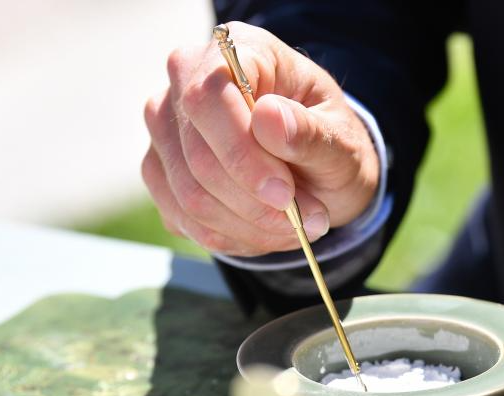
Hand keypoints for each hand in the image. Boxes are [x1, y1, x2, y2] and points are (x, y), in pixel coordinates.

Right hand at [142, 22, 379, 255]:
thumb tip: (269, 118)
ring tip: (297, 226)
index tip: (285, 195)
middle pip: (197, 155)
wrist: (320, 173)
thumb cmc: (331, 144)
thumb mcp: (342, 140)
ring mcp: (166, 127)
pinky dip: (233, 237)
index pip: (209, 97)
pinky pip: (184, 219)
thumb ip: (310, 132)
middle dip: (256, 203)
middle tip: (309, 220)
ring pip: (189, 195)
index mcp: (239, 51)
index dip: (242, 153)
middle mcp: (186, 81)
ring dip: (250, 225)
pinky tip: (267, 230)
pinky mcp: (160, 171)